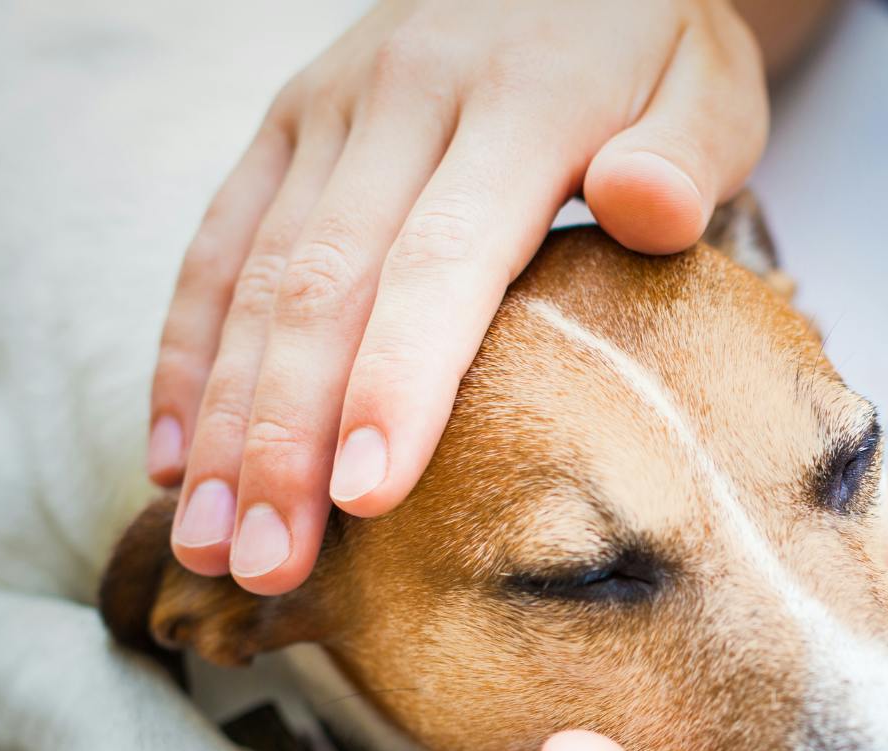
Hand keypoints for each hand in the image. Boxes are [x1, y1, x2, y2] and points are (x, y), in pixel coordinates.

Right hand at [150, 0, 766, 593]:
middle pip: (324, 285)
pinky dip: (187, 351)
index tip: (367, 496)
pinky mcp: (287, 124)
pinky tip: (177, 453)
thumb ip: (684, 150)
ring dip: (225, 418)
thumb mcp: (710, 83)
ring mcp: (329, 109)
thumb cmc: (654, 50)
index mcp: (519, 101)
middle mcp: (403, 97)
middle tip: (265, 563)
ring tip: (210, 541)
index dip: (397, 381)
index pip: (442, 259)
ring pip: (255, 276)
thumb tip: (645, 204)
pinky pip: (218, 242)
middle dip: (286, 438)